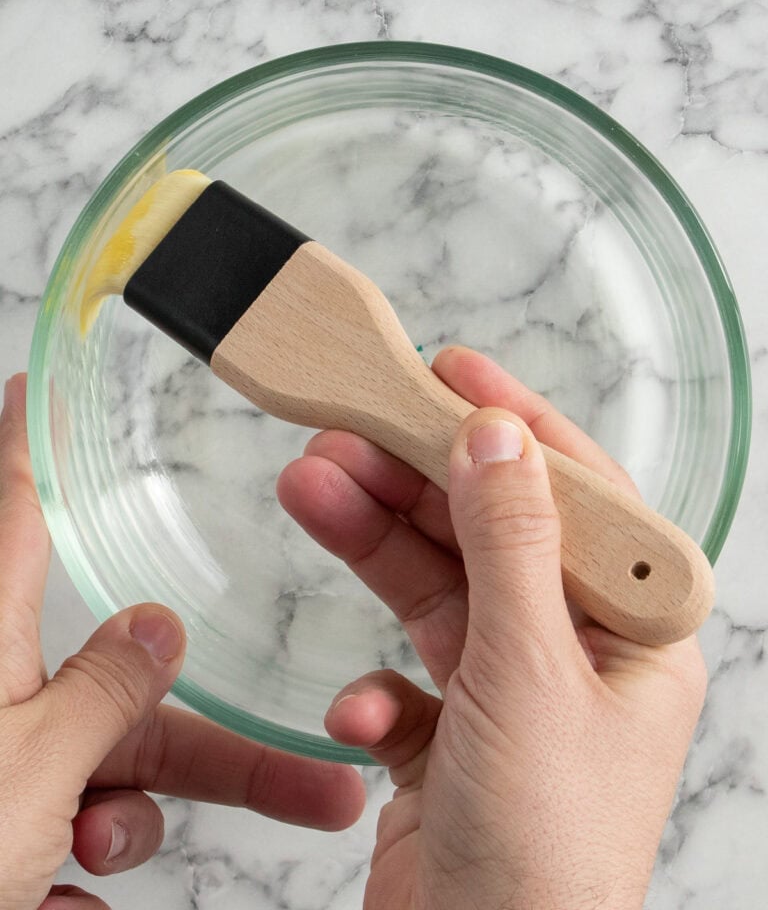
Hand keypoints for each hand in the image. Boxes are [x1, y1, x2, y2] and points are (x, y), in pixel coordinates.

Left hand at [0, 375, 364, 909]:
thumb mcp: (26, 771)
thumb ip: (104, 693)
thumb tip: (159, 626)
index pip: (15, 512)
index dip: (29, 441)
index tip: (37, 383)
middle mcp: (0, 692)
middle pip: (128, 692)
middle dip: (220, 751)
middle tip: (318, 787)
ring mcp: (7, 760)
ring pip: (112, 774)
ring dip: (121, 828)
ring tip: (78, 870)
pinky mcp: (6, 820)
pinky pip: (73, 830)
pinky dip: (74, 871)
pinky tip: (49, 909)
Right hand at [277, 346, 707, 909]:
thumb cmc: (543, 850)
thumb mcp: (530, 672)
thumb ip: (511, 543)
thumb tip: (498, 436)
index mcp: (633, 632)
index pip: (576, 495)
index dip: (514, 424)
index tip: (452, 369)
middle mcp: (574, 653)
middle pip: (488, 532)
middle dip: (415, 478)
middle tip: (349, 429)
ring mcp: (508, 690)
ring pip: (435, 588)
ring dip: (372, 543)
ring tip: (310, 484)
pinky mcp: (448, 733)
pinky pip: (403, 675)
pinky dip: (373, 686)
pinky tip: (358, 711)